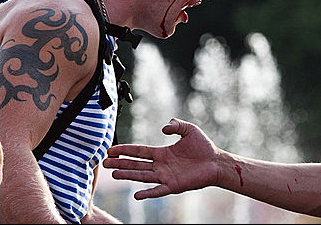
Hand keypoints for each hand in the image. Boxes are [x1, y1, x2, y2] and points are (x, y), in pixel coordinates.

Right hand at [103, 118, 218, 199]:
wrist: (216, 162)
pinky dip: (148, 193)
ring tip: (114, 174)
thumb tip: (163, 127)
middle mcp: (161, 165)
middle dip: (120, 163)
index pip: (139, 151)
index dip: (125, 150)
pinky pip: (158, 190)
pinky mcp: (173, 186)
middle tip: (104, 163)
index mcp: (162, 153)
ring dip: (128, 175)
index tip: (111, 150)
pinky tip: (137, 195)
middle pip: (136, 164)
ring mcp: (165, 176)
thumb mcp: (189, 130)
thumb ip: (176, 125)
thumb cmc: (204, 147)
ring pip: (142, 176)